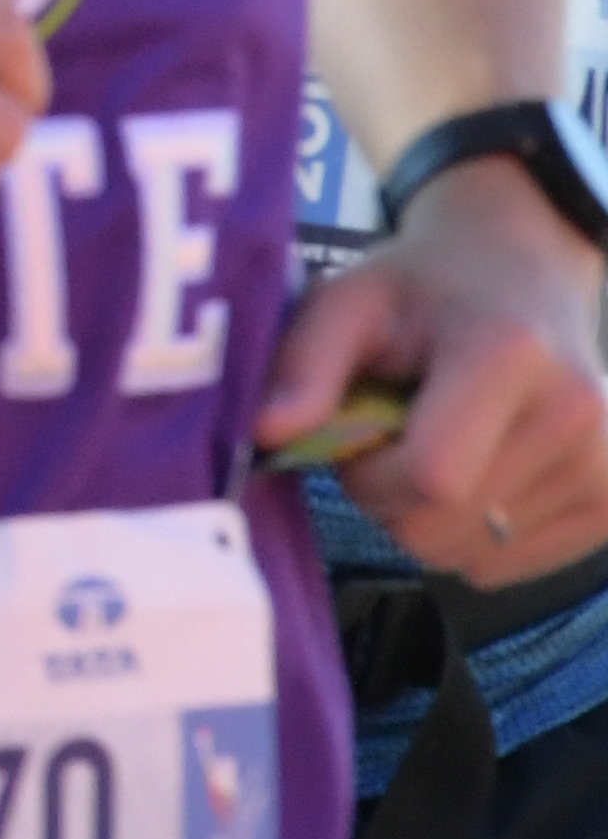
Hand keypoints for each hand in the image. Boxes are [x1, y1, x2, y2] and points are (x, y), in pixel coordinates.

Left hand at [269, 164, 607, 583]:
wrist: (524, 272)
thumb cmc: (422, 290)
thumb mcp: (347, 301)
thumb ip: (304, 365)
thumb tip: (265, 434)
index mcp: (509, 357)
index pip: (431, 478)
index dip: (369, 477)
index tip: (357, 436)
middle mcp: (577, 415)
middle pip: (447, 528)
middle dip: (391, 502)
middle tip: (391, 442)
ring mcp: (607, 466)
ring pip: (477, 556)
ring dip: (431, 520)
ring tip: (440, 448)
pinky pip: (514, 565)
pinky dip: (474, 536)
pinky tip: (477, 474)